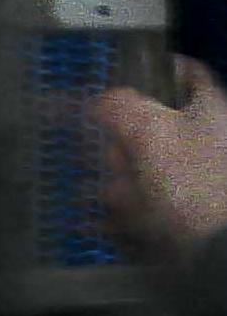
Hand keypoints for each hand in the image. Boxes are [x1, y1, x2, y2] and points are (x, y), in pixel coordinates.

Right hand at [95, 56, 226, 256]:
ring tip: (120, 195)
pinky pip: (149, 196)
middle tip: (116, 155)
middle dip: (126, 140)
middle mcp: (207, 136)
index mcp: (209, 108)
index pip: (184, 72)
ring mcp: (198, 173)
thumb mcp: (149, 131)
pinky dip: (132, 203)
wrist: (218, 244)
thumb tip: (100, 99)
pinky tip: (121, 215)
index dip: (153, 71)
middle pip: (155, 123)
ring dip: (125, 177)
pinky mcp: (187, 206)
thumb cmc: (189, 177)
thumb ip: (119, 106)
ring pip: (147, 163)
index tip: (121, 82)